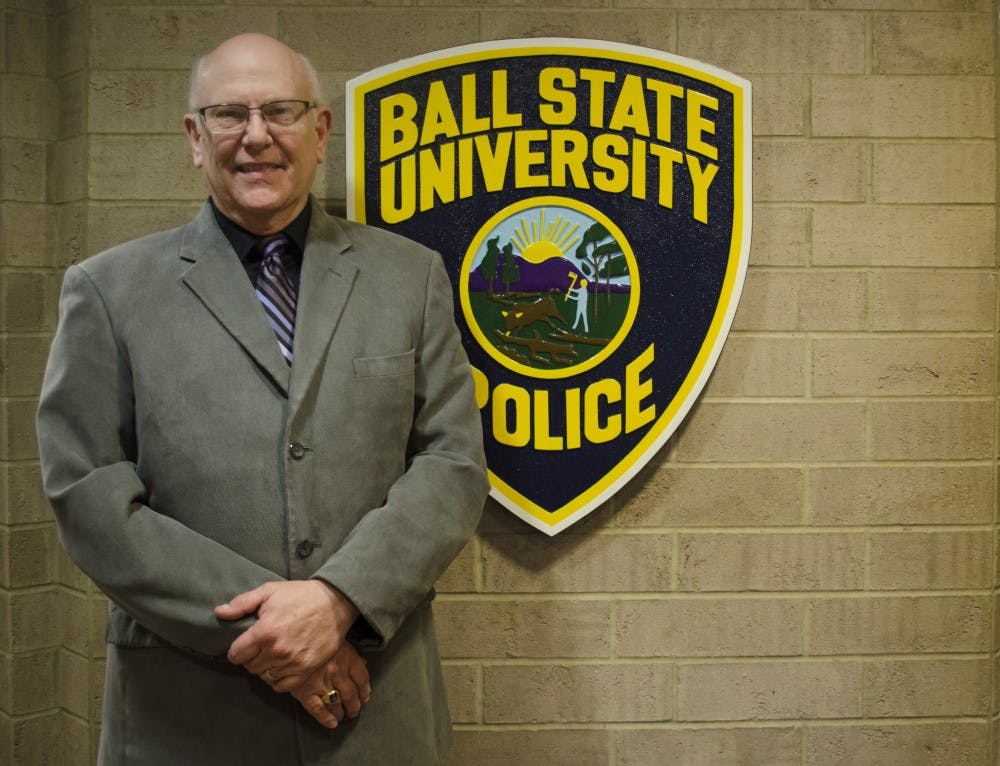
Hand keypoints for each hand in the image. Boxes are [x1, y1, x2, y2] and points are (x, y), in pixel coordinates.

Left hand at [215, 579, 359, 691]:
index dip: (237, 649)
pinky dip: (278, 679)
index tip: (245, 644)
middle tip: (261, 647)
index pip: (236, 654)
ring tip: (273, 655)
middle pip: (249, 667)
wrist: (335, 602)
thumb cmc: (301, 595)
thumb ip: (242, 603)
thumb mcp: (269, 591)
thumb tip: (218, 612)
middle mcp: (277, 651)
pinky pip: (282, 686)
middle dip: (251, 658)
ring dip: (265, 668)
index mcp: (265, 631)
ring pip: (265, 677)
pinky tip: (282, 666)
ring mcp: (293, 662)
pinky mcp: (306, 669)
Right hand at [288, 641, 371, 728]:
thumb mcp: (336, 639)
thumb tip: (363, 662)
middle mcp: (336, 671)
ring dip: (341, 712)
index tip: (364, 697)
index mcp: (346, 656)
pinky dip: (326, 718)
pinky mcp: (304, 691)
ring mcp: (321, 682)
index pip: (362, 679)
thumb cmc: (314, 636)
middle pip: (351, 694)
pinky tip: (332, 723)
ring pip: (336, 703)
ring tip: (342, 715)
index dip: (365, 691)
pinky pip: (318, 709)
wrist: (287, 638)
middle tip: (354, 710)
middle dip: (354, 706)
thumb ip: (350, 652)